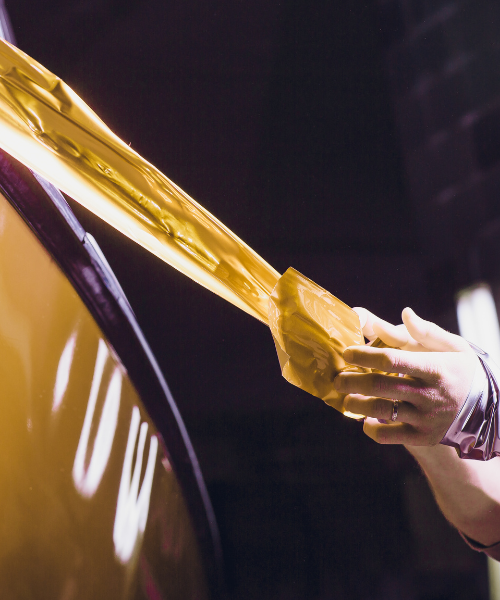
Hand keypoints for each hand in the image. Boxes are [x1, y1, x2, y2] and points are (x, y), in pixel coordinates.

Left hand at [334, 307, 478, 445]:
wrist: (486, 410)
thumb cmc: (460, 370)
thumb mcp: (453, 346)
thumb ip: (425, 331)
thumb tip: (404, 313)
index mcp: (435, 368)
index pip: (392, 359)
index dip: (364, 355)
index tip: (347, 353)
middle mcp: (430, 394)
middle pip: (380, 386)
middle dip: (352, 381)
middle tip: (337, 378)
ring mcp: (426, 419)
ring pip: (381, 411)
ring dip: (356, 404)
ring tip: (345, 398)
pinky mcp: (423, 437)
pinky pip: (389, 437)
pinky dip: (371, 429)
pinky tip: (365, 419)